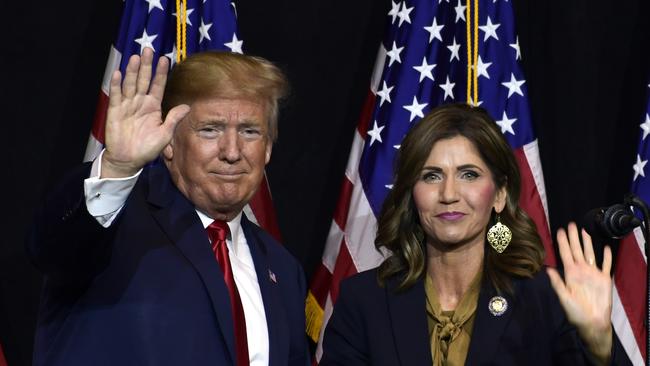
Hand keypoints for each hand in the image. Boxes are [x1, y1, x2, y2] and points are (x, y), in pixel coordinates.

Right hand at [102, 48, 189, 177]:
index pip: (158, 86)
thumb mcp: (164, 134)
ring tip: (136, 58)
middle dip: (147, 65)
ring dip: (132, 71)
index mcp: (153, 106)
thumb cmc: (147, 148)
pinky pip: (116, 95)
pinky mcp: (115, 111)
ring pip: (131, 84)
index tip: (166, 59)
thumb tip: (187, 106)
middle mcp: (140, 102)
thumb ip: (173, 119)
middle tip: (149, 50)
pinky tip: (118, 73)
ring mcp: (127, 105)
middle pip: (144, 80)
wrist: (129, 160)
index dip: (161, 73)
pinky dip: (117, 85)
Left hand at [547, 222, 611, 364]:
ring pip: (590, 254)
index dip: (562, 242)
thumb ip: (557, 283)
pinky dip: (607, 257)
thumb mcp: (564, 297)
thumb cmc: (575, 312)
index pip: (565, 254)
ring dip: (588, 243)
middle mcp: (581, 270)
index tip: (559, 230)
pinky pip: (606, 265)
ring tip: (585, 230)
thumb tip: (548, 269)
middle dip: (574, 237)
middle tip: (571, 224)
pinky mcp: (604, 279)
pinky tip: (606, 247)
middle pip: (577, 250)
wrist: (592, 322)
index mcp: (570, 274)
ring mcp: (593, 274)